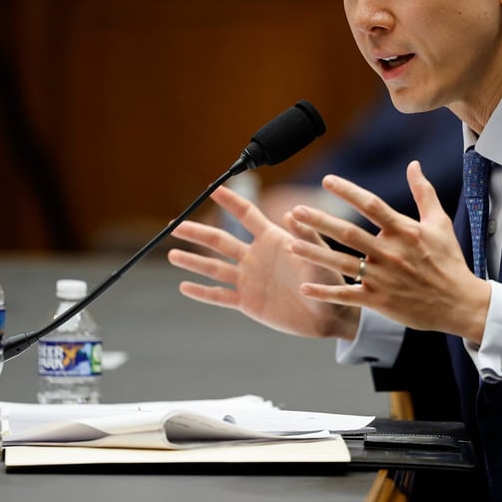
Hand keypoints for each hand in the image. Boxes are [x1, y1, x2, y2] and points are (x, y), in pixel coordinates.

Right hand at [168, 185, 360, 339]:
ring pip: (214, 268)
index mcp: (272, 240)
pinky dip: (202, 292)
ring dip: (193, 261)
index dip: (231, 201)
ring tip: (172, 254)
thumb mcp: (318, 255)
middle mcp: (256, 257)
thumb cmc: (329, 280)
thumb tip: (292, 213)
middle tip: (175, 225)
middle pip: (220, 241)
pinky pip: (220, 296)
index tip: (212, 187)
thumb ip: (305, 235)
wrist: (329, 313)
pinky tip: (184, 286)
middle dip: (198, 233)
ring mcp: (250, 280)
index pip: (246, 215)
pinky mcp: (248, 302)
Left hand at [291, 161, 491, 344]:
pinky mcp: (380, 301)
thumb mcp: (439, 223)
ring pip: (343, 264)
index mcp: (404, 231)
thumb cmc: (449, 260)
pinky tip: (304, 287)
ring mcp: (384, 278)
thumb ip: (423, 192)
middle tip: (296, 211)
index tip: (327, 180)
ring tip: (291, 245)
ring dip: (315, 255)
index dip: (348, 192)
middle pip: (349, 234)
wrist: (459, 303)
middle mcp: (391, 253)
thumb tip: (413, 164)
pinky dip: (325, 293)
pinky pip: (347, 296)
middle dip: (320, 222)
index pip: (371, 205)